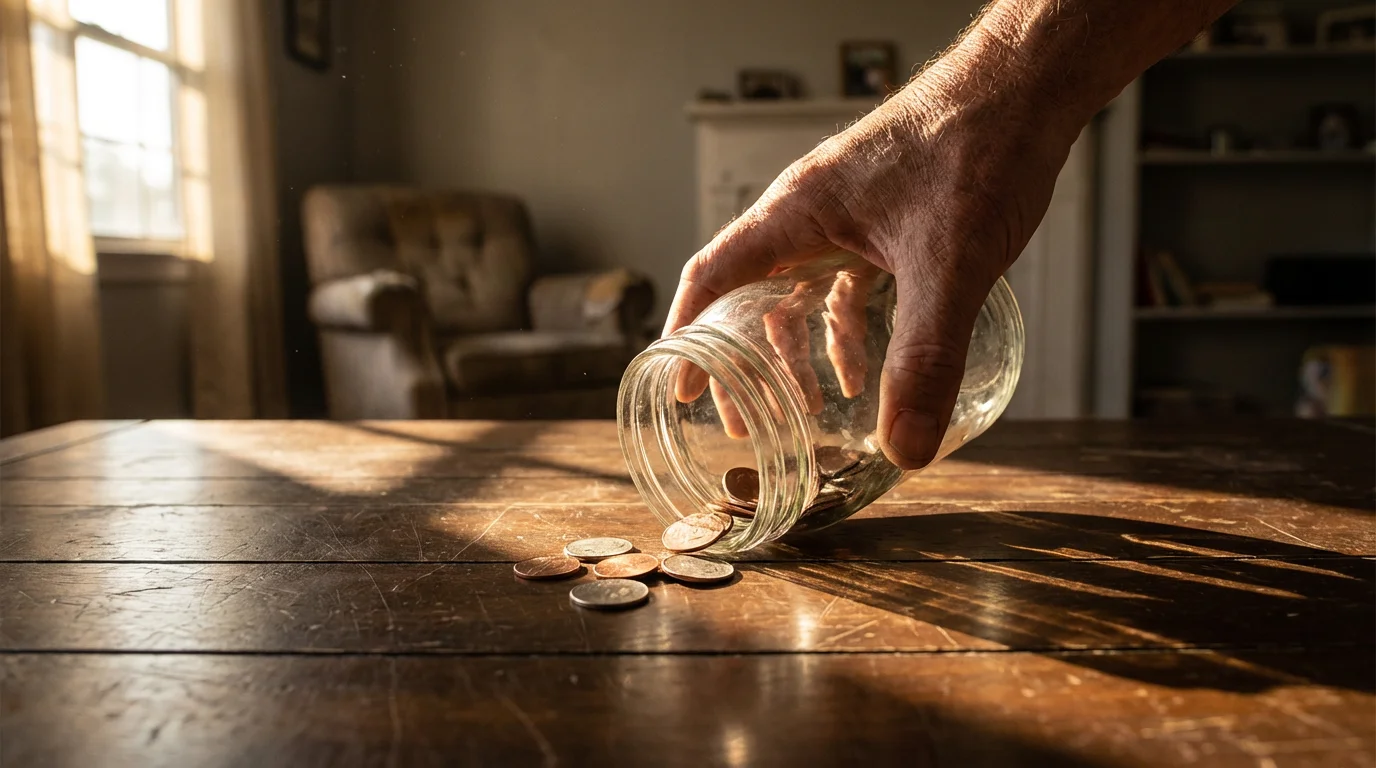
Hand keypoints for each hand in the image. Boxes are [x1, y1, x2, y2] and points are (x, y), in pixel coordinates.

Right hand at [662, 53, 1079, 468]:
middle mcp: (811, 211)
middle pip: (752, 293)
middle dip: (746, 362)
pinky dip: (850, 329)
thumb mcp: (948, 264)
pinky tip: (870, 369)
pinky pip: (847, 282)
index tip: (680, 389)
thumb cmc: (978, 147)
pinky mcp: (887, 219)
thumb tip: (906, 447)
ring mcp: (849, 214)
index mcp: (797, 211)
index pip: (714, 276)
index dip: (689, 336)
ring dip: (801, 351)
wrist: (1029, 88)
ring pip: (802, 292)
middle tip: (745, 422)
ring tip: (811, 410)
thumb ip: (927, 358)